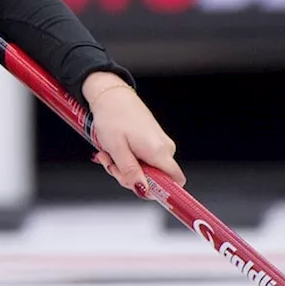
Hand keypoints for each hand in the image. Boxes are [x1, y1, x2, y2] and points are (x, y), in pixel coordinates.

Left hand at [82, 71, 184, 193]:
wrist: (110, 94)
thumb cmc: (112, 116)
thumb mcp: (116, 149)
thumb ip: (130, 172)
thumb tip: (143, 190)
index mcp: (158, 151)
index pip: (176, 181)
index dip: (160, 191)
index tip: (139, 188)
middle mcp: (164, 148)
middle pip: (155, 178)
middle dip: (129, 176)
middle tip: (110, 164)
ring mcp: (159, 143)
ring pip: (145, 168)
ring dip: (124, 166)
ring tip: (108, 153)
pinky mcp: (152, 140)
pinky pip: (142, 158)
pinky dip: (126, 157)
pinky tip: (114, 149)